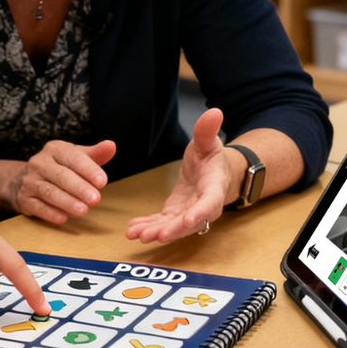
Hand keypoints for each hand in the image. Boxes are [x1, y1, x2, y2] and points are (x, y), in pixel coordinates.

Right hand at [9, 139, 116, 224]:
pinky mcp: (24, 199)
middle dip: (79, 188)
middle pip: (61, 175)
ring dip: (66, 202)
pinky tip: (63, 218)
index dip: (88, 169)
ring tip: (83, 210)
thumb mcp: (75, 157)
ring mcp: (30, 181)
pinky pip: (38, 206)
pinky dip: (50, 213)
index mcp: (54, 149)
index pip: (73, 158)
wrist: (22, 179)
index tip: (103, 182)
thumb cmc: (58, 167)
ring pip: (49, 192)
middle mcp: (40, 163)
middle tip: (96, 199)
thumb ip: (95, 154)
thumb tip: (111, 146)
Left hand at [126, 108, 233, 244]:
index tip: (188, 219)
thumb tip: (215, 112)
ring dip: (155, 232)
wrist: (213, 172)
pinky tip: (132, 230)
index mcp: (213, 188)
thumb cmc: (213, 158)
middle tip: (154, 235)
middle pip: (189, 222)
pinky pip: (162, 222)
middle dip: (172, 230)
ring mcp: (188, 212)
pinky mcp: (176, 214)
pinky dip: (148, 226)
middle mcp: (202, 206)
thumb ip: (208, 130)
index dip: (200, 212)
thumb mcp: (209, 142)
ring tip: (136, 235)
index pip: (209, 203)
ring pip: (173, 226)